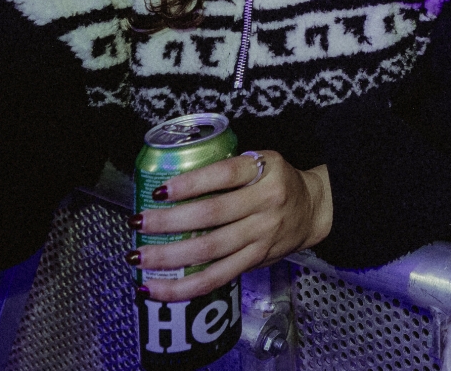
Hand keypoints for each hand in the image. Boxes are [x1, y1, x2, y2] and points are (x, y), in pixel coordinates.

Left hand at [133, 152, 332, 302]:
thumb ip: (228, 171)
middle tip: (137, 223)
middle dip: (168, 221)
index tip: (160, 190)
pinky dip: (182, 287)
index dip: (190, 183)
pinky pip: (215, 278)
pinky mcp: (255, 261)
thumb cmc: (277, 182)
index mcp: (266, 171)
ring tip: (138, 256)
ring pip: (209, 250)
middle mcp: (266, 203)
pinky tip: (155, 288)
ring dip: (168, 256)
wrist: (313, 209)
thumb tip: (172, 184)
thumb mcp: (262, 162)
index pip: (225, 174)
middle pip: (211, 214)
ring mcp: (261, 235)